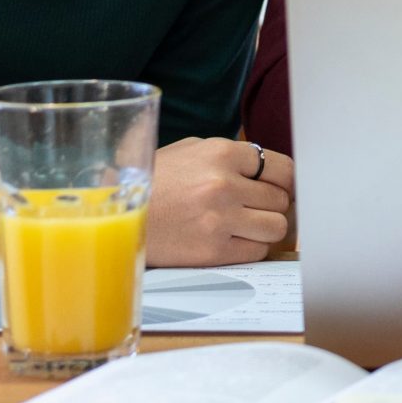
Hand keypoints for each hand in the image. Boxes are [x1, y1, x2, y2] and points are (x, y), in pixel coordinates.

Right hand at [145, 137, 294, 265]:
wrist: (116, 214)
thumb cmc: (155, 180)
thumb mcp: (190, 150)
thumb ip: (232, 156)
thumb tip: (270, 169)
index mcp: (222, 153)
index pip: (283, 168)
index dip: (285, 181)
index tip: (280, 189)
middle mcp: (224, 184)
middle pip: (281, 199)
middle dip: (272, 205)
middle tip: (257, 209)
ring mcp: (219, 219)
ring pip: (276, 227)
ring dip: (266, 228)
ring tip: (248, 226)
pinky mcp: (211, 251)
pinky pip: (257, 252)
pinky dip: (251, 248)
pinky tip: (233, 241)